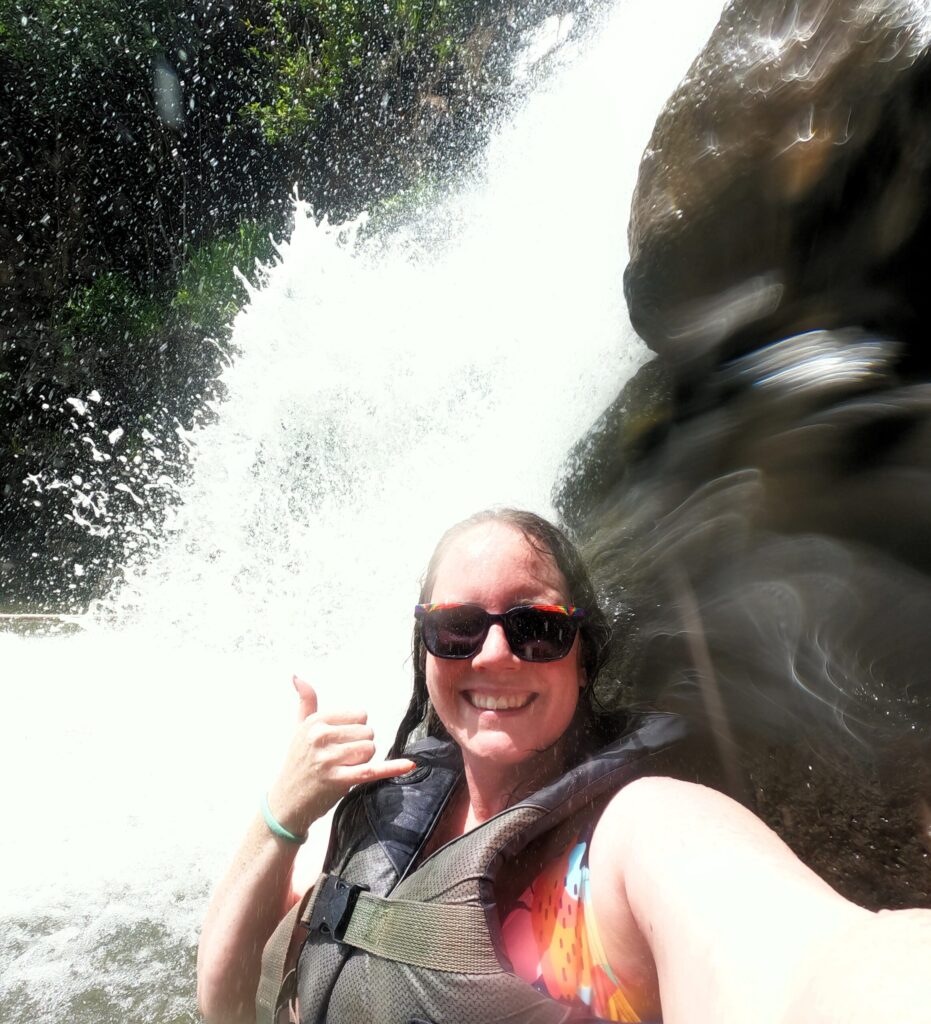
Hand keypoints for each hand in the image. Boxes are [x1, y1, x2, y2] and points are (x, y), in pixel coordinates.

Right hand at [266, 676, 415, 834]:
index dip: (357, 728)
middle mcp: (320, 737)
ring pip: (370, 749)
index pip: (360, 715)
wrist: (286, 801)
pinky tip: (408, 764)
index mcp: (315, 721)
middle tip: (342, 757)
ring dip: (363, 760)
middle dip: (361, 745)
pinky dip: (392, 768)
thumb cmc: (297, 762)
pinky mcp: (339, 780)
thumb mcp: (298, 728)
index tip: (342, 740)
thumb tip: (297, 676)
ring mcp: (329, 759)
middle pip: (368, 732)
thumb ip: (305, 701)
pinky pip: (372, 770)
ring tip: (344, 767)